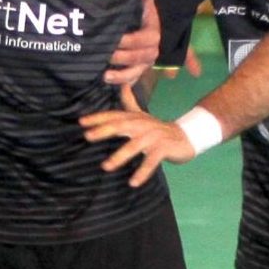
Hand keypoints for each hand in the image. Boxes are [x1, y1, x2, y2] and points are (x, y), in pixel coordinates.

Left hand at [79, 86, 197, 187]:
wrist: (187, 136)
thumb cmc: (159, 129)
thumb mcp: (143, 115)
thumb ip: (130, 103)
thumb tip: (122, 85)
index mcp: (135, 118)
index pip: (114, 116)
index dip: (98, 118)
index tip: (81, 122)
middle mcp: (143, 125)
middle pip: (121, 126)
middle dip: (104, 130)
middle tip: (88, 136)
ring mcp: (153, 136)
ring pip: (134, 146)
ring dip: (120, 156)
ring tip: (106, 166)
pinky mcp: (163, 149)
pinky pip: (151, 162)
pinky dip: (142, 172)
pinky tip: (133, 182)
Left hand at [104, 0, 159, 86]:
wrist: (132, 21)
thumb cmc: (136, 10)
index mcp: (153, 31)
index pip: (146, 39)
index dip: (132, 40)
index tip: (116, 39)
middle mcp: (151, 49)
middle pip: (140, 57)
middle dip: (123, 57)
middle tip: (106, 55)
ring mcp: (144, 62)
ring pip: (136, 72)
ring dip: (121, 75)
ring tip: (105, 75)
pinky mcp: (135, 71)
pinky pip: (131, 80)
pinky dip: (121, 83)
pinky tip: (108, 82)